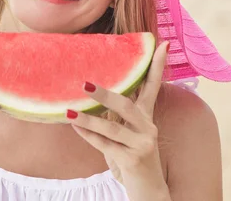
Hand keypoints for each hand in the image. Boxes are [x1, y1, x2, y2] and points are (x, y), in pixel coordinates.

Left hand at [67, 41, 171, 200]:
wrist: (147, 189)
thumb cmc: (130, 154)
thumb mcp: (127, 131)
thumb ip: (117, 112)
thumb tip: (94, 89)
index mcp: (146, 116)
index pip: (153, 86)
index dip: (158, 66)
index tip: (161, 43)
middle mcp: (148, 127)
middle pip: (126, 104)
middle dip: (105, 94)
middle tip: (83, 84)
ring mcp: (142, 144)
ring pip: (112, 128)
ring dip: (88, 119)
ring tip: (69, 112)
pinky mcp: (133, 160)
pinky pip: (105, 145)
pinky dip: (88, 136)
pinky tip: (75, 127)